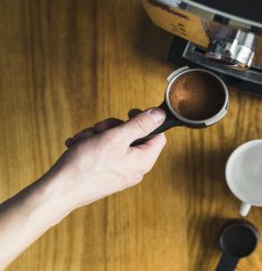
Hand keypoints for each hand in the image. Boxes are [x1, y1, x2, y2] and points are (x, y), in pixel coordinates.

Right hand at [51, 107, 166, 209]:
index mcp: (143, 161)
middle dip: (114, 128)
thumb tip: (160, 115)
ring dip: (99, 135)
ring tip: (84, 139)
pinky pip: (104, 154)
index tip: (129, 113)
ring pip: (115, 143)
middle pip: (134, 137)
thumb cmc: (88, 165)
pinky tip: (77, 146)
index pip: (158, 136)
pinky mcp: (106, 176)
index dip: (147, 121)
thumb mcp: (116, 137)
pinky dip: (91, 146)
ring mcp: (120, 173)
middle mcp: (135, 169)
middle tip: (99, 128)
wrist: (60, 190)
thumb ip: (140, 125)